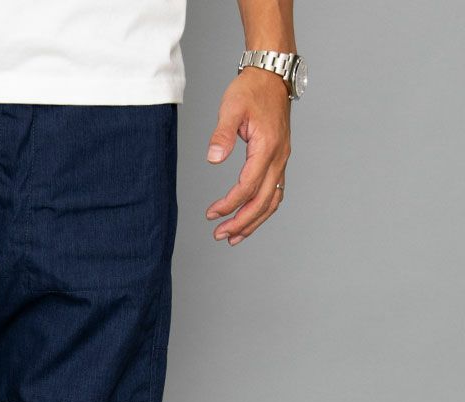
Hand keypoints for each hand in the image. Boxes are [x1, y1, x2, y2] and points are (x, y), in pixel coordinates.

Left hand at [206, 68, 291, 245]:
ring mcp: (282, 159)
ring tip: (233, 236)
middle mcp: (279, 156)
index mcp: (267, 147)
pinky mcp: (280, 158)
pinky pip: (275, 191)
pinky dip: (262, 209)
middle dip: (241, 222)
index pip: (248, 186)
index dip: (229, 204)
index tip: (211, 214)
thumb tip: (213, 159)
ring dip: (253, 221)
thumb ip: (221, 135)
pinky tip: (248, 218)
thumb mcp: (231, 108)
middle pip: (263, 201)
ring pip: (272, 200)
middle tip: (219, 235)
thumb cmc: (251, 89)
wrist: (272, 73)